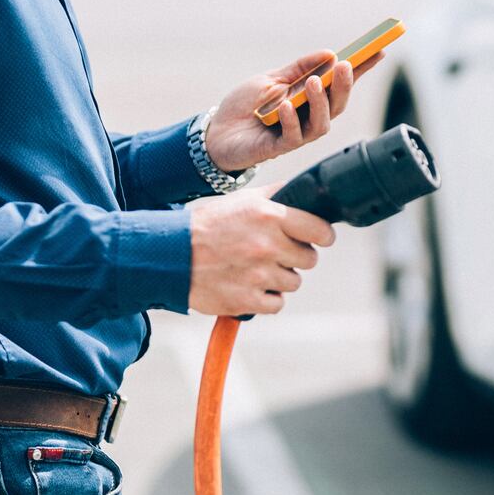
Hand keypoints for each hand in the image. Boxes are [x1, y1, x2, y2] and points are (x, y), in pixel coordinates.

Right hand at [185, 187, 336, 316]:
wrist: (171, 254)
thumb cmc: (208, 225)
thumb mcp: (242, 200)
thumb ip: (276, 196)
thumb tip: (307, 191)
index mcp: (269, 216)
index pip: (320, 230)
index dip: (322, 236)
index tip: (319, 238)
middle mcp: (267, 245)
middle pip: (309, 259)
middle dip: (296, 257)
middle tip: (275, 253)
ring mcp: (258, 276)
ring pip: (293, 282)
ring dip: (280, 278)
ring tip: (256, 268)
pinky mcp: (247, 301)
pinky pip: (276, 303)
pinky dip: (266, 298)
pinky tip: (249, 285)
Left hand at [202, 47, 384, 174]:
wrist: (215, 132)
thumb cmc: (243, 105)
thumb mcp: (270, 79)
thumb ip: (297, 68)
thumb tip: (329, 53)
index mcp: (308, 98)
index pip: (339, 83)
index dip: (361, 69)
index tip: (379, 50)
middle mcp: (308, 117)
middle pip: (337, 104)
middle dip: (343, 85)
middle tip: (345, 66)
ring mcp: (295, 134)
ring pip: (321, 123)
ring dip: (320, 102)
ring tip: (313, 82)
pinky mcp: (278, 148)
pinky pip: (293, 136)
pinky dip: (291, 119)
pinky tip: (284, 105)